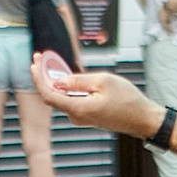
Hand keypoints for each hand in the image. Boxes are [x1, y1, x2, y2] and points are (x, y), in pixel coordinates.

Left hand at [28, 53, 157, 136]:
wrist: (143, 119)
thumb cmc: (128, 100)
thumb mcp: (103, 82)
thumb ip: (78, 81)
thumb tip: (58, 81)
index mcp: (78, 109)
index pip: (48, 95)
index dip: (38, 78)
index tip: (33, 63)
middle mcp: (76, 116)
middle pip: (52, 96)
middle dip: (43, 76)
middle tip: (39, 57)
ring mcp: (81, 117)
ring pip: (61, 98)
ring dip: (53, 81)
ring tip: (48, 63)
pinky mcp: (87, 116)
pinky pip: (71, 101)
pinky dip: (65, 88)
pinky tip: (64, 76)